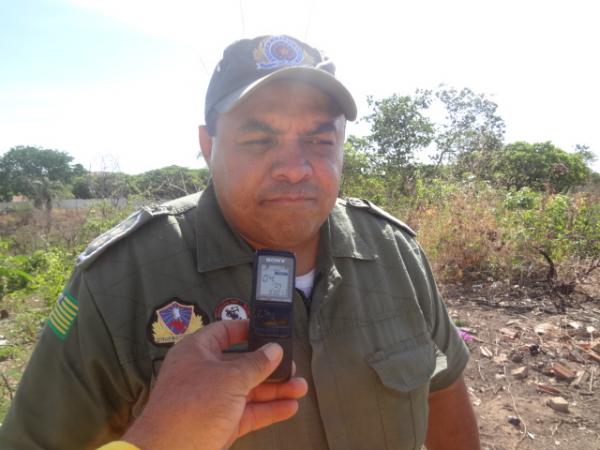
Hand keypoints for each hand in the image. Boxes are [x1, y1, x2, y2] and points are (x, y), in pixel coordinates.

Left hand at [123, 320, 307, 449]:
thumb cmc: (194, 406)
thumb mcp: (230, 378)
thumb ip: (256, 364)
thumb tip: (274, 350)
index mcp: (197, 351)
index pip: (224, 332)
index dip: (247, 329)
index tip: (270, 330)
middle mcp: (204, 372)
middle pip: (241, 363)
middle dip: (269, 365)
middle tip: (292, 366)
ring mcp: (212, 400)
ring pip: (248, 390)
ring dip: (275, 389)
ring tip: (300, 387)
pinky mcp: (220, 424)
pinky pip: (248, 412)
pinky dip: (268, 410)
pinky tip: (290, 407)